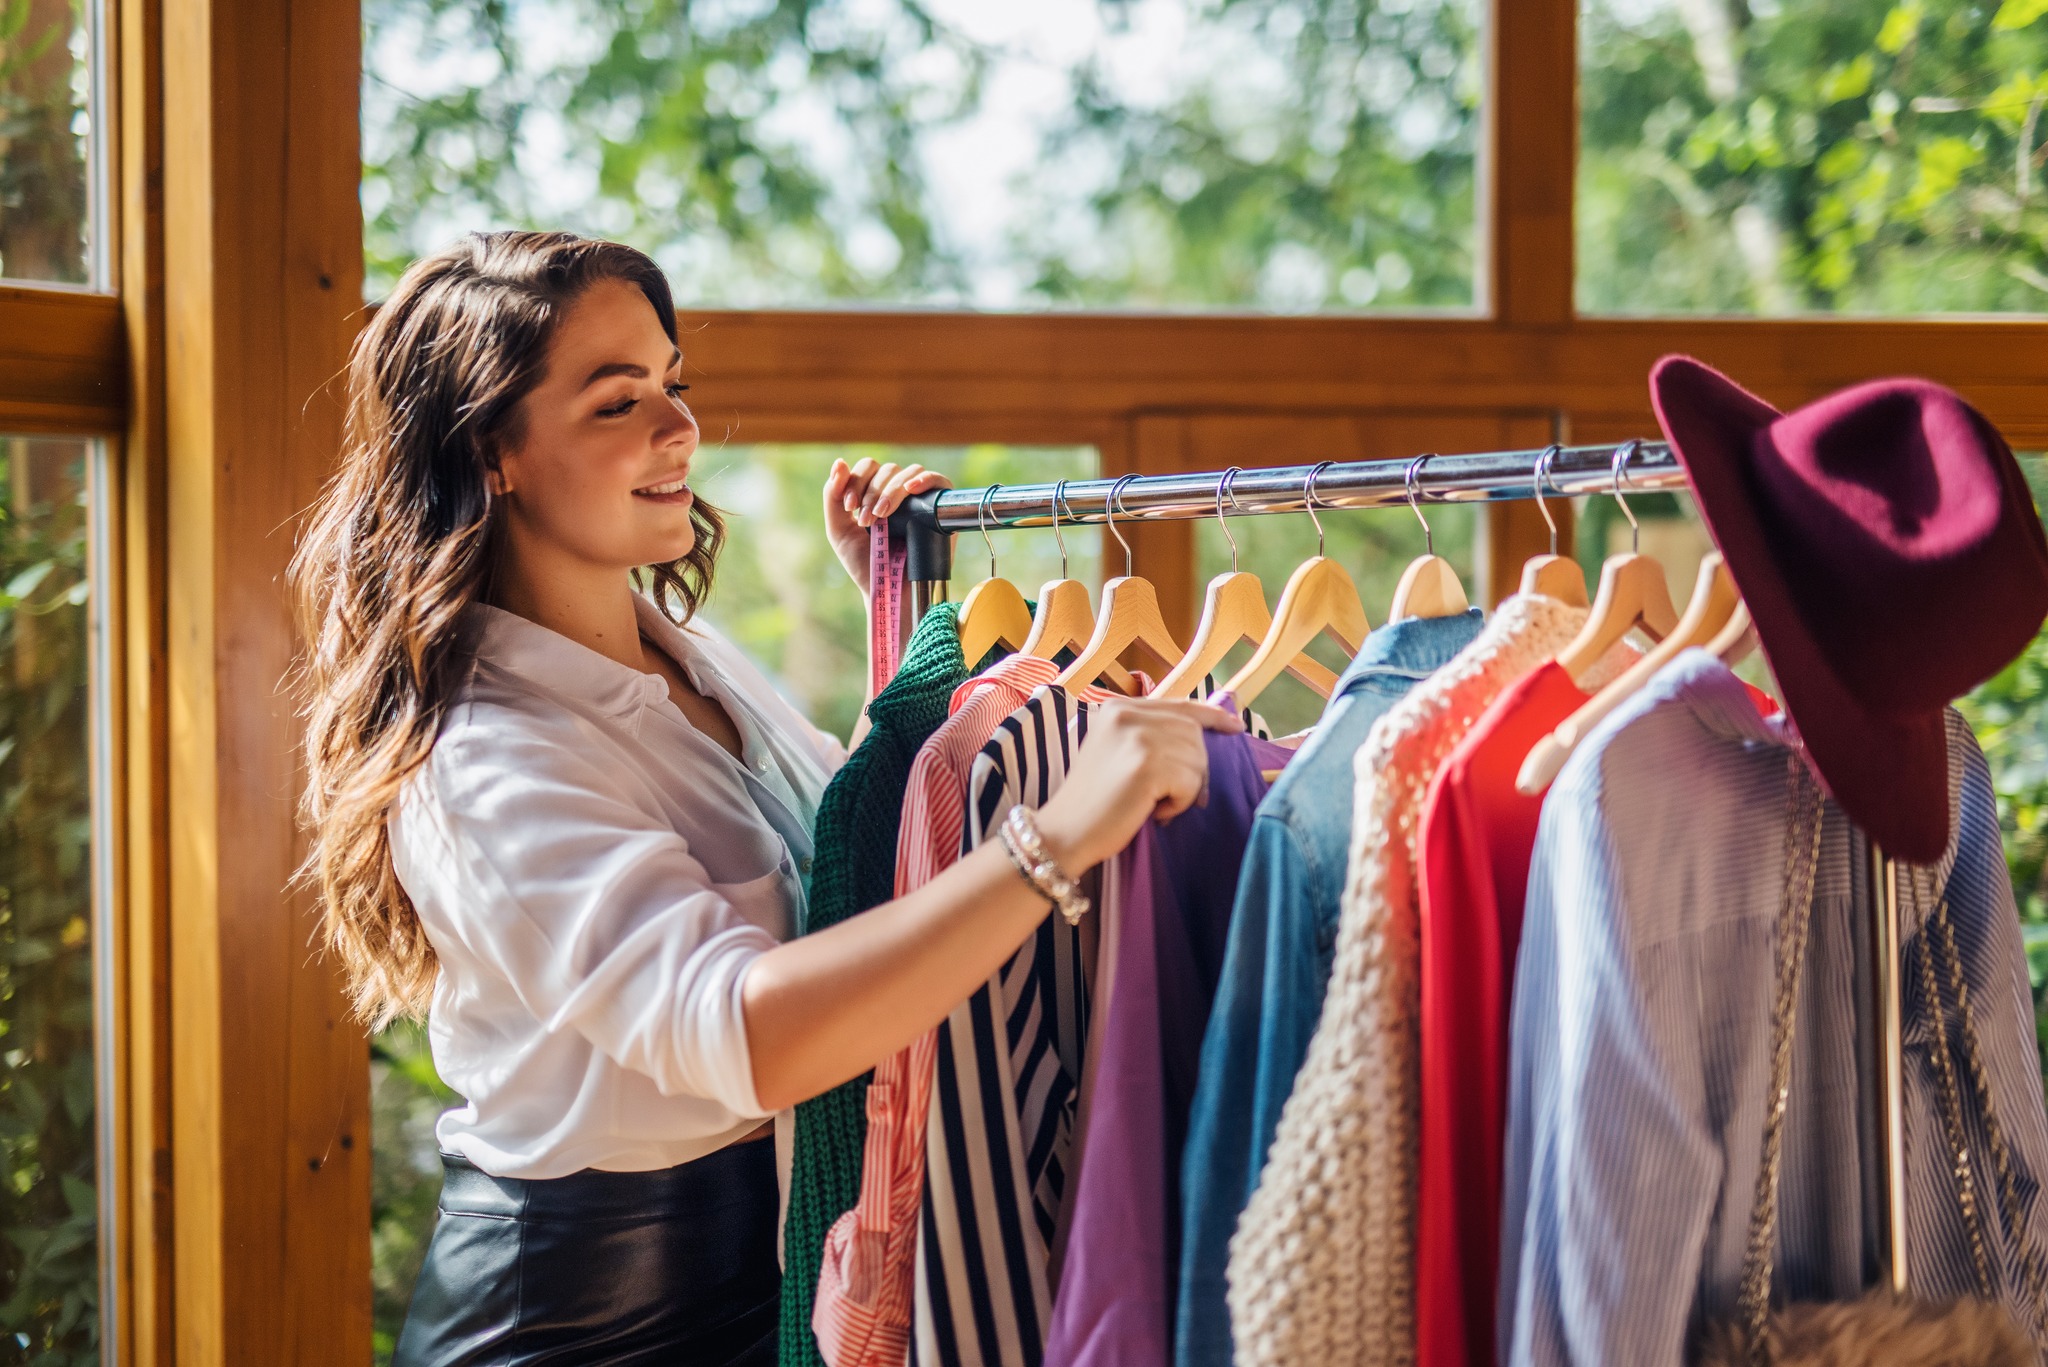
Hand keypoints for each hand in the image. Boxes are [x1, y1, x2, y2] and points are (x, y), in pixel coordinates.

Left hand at [823, 457, 951, 597]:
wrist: (890, 592)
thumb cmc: (866, 565)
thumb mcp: (839, 530)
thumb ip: (832, 497)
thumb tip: (839, 462)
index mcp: (874, 493)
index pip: (867, 468)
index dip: (856, 480)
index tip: (850, 507)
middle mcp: (898, 493)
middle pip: (887, 469)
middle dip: (872, 492)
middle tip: (866, 520)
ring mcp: (920, 499)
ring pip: (909, 473)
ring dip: (891, 491)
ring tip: (882, 517)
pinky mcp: (939, 509)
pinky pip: (939, 481)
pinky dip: (925, 480)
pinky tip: (911, 489)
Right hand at [1034, 698, 1244, 872]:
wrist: (1065, 832)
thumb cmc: (1093, 801)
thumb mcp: (1116, 752)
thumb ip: (1151, 735)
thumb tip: (1204, 733)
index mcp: (1117, 707)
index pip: (1179, 704)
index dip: (1212, 715)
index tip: (1234, 726)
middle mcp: (1126, 713)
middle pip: (1193, 733)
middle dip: (1194, 768)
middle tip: (1170, 797)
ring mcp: (1137, 737)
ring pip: (1196, 758)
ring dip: (1184, 789)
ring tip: (1152, 803)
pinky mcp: (1146, 764)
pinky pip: (1190, 782)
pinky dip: (1179, 804)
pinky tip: (1152, 812)